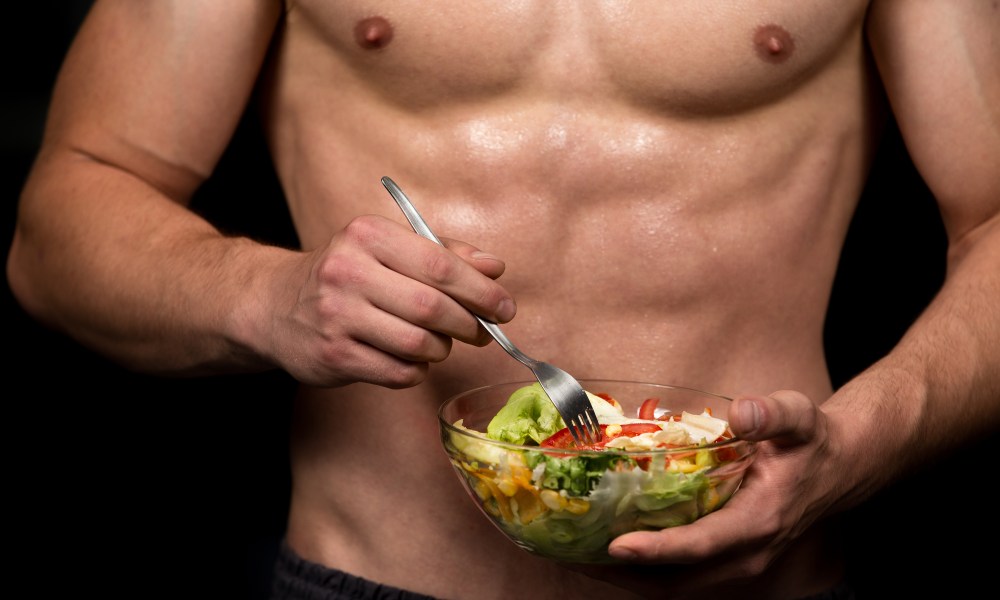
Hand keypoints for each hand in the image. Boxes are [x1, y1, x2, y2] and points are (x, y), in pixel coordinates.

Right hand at [262, 214, 515, 386]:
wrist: (274, 305)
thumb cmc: (347, 274)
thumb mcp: (387, 248)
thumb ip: (443, 254)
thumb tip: (495, 268)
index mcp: (367, 235)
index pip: (440, 265)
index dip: (482, 291)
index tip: (505, 307)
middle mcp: (348, 272)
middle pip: (433, 307)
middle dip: (469, 325)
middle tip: (482, 332)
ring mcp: (337, 317)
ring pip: (418, 344)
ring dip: (440, 349)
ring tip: (437, 343)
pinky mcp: (334, 356)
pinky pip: (399, 373)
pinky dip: (416, 371)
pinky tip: (408, 358)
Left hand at [569, 390, 840, 597]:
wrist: (833, 471)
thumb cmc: (808, 443)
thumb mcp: (799, 418)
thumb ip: (773, 413)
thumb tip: (743, 410)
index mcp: (759, 522)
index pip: (702, 545)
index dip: (658, 549)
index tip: (617, 545)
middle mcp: (745, 554)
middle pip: (676, 581)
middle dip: (621, 573)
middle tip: (569, 553)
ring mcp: (735, 564)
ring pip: (672, 588)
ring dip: (623, 578)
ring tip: (572, 555)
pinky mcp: (724, 562)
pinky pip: (676, 579)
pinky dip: (639, 572)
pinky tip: (603, 550)